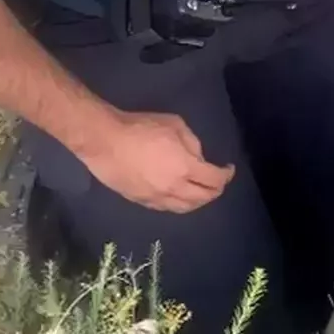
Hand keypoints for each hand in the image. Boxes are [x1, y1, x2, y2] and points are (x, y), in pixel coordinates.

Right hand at [79, 112, 235, 212]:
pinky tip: (179, 197)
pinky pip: (167, 208)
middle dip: (215, 191)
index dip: (226, 175)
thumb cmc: (140, 128)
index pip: (214, 180)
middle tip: (218, 183)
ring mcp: (157, 198)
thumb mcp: (175, 124)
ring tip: (201, 193)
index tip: (228, 169)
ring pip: (185, 208)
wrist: (104, 141)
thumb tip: (197, 157)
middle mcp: (174, 189)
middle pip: (203, 199)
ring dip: (198, 202)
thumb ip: (192, 143)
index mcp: (185, 168)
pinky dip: (179, 204)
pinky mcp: (141, 201)